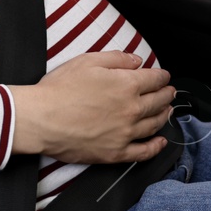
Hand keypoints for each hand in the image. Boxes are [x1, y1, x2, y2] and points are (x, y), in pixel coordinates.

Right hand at [7, 51, 174, 163]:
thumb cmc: (59, 90)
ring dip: (165, 116)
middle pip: (158, 101)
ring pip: (155, 124)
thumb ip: (116, 58)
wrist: (41, 119)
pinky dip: (156, 147)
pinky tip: (161, 142)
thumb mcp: (87, 61)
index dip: (162, 76)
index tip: (164, 76)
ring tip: (168, 111)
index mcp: (126, 85)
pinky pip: (143, 152)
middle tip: (170, 92)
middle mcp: (131, 110)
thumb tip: (136, 61)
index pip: (154, 79)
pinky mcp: (115, 152)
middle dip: (167, 94)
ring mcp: (125, 133)